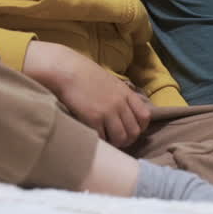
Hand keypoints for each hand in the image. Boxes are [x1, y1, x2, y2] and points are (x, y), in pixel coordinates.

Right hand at [23, 41, 152, 147]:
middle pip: (134, 131)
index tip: (130, 130)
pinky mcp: (93, 118)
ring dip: (115, 143)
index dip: (139, 127)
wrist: (67, 71)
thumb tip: (125, 112)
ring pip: (121, 138)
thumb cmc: (86, 75)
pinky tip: (95, 135)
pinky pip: (103, 137)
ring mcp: (108, 111)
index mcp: (126, 93)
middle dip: (127, 139)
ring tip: (107, 140)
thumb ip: (121, 96)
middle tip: (117, 140)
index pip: (145, 117)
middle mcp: (120, 103)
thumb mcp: (111, 82)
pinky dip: (101, 140)